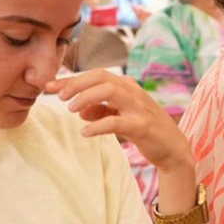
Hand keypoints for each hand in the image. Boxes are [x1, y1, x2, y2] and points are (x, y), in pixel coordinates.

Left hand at [47, 71, 192, 170]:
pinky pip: (116, 122)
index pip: (96, 75)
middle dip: (76, 84)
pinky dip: (97, 125)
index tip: (49, 86)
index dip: (72, 79)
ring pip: (110, 91)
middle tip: (58, 96)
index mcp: (127, 86)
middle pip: (102, 77)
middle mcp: (133, 92)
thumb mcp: (120, 117)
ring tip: (70, 110)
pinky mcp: (142, 126)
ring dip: (87, 98)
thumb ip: (101, 110)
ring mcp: (139, 108)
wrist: (173, 149)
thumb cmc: (145, 130)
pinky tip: (85, 132)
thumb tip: (80, 110)